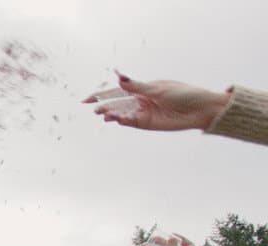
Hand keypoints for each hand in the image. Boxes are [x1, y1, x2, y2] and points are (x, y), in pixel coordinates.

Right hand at [84, 76, 231, 131]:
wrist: (201, 110)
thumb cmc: (184, 95)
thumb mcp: (159, 89)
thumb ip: (137, 87)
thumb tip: (120, 78)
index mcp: (143, 89)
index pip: (118, 91)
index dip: (101, 94)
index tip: (87, 99)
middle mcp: (140, 100)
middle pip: (117, 103)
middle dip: (105, 106)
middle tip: (96, 109)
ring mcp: (142, 113)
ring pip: (121, 113)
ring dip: (112, 114)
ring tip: (104, 115)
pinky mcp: (147, 123)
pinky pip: (130, 122)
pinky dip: (122, 120)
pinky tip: (117, 119)